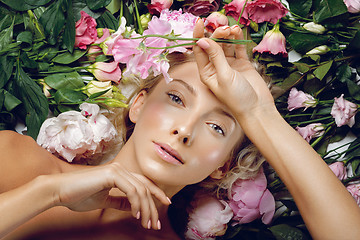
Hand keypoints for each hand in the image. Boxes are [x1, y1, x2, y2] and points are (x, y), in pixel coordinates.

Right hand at [51, 163, 169, 229]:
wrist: (59, 191)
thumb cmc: (78, 196)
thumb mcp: (104, 200)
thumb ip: (120, 201)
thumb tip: (135, 207)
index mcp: (120, 173)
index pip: (144, 183)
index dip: (157, 193)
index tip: (165, 204)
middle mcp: (121, 169)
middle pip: (146, 187)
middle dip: (153, 207)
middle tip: (155, 224)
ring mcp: (117, 170)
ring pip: (141, 190)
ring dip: (146, 209)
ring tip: (146, 223)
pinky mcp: (112, 174)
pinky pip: (132, 190)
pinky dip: (137, 203)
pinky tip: (136, 215)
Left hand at [192, 19, 274, 120]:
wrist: (257, 109)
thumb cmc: (237, 98)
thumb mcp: (224, 76)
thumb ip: (215, 56)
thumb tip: (202, 40)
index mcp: (206, 72)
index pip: (199, 50)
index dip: (198, 35)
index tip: (200, 22)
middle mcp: (216, 67)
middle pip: (212, 44)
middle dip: (217, 34)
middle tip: (224, 29)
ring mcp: (229, 65)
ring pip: (226, 44)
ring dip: (227, 35)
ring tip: (232, 29)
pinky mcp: (242, 63)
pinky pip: (238, 48)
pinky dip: (238, 39)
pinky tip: (238, 32)